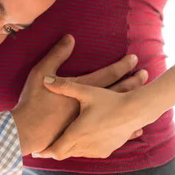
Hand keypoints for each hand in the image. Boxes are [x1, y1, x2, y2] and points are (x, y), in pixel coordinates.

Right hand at [10, 35, 145, 155]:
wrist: (29, 131)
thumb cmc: (34, 102)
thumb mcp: (41, 73)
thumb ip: (57, 55)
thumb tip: (70, 38)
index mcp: (82, 89)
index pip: (109, 74)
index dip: (122, 65)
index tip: (134, 58)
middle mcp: (91, 106)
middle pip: (118, 90)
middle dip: (133, 80)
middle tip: (145, 73)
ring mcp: (91, 122)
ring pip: (117, 110)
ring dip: (130, 101)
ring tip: (143, 96)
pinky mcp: (87, 135)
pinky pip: (112, 132)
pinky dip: (126, 128)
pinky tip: (135, 129)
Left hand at [34, 77, 153, 159]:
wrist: (135, 111)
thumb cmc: (109, 101)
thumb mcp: (86, 92)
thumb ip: (64, 86)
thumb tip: (46, 79)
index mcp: (77, 133)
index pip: (55, 150)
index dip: (44, 152)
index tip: (35, 152)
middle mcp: (85, 145)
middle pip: (63, 154)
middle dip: (54, 150)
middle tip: (44, 147)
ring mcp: (97, 150)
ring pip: (76, 154)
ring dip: (69, 149)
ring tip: (60, 142)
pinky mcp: (106, 150)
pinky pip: (89, 152)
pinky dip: (81, 148)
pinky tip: (79, 141)